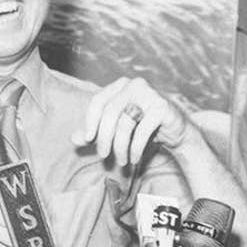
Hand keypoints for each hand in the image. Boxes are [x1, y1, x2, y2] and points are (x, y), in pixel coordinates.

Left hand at [72, 77, 187, 165]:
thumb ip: (95, 133)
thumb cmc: (141, 127)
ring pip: (126, 123)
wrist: (174, 131)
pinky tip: (135, 158)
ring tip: (121, 161)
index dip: (90, 121)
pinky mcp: (162, 107)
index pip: (98, 100)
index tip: (88, 140)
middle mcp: (135, 85)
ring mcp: (150, 94)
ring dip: (120, 147)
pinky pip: (143, 130)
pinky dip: (136, 148)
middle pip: (110, 113)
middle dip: (105, 138)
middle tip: (103, 156)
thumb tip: (72, 139)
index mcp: (120, 85)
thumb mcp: (116, 130)